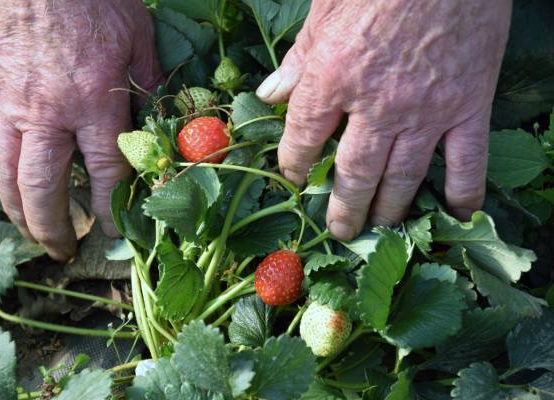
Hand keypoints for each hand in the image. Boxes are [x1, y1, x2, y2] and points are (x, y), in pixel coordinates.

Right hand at [0, 0, 161, 259]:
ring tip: (32, 235)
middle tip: (64, 250)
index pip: (104, 174)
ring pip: (7, 173)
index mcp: (94, 101)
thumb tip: (159, 121)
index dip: (109, 211)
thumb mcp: (138, 38)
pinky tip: (8, 184)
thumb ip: (148, 85)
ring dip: (18, 212)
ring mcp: (11, 103)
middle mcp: (49, 112)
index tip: (113, 232)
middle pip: (44, 187)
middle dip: (54, 227)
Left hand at [256, 0, 511, 239]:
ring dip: (388, 209)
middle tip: (339, 229)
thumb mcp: (324, 11)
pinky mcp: (469, 107)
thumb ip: (297, 60)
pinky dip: (463, 193)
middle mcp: (376, 105)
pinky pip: (467, 162)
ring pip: (403, 177)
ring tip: (378, 228)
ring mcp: (426, 112)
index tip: (295, 178)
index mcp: (333, 77)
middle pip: (354, 172)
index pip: (304, 137)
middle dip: (343, 206)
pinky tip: (457, 216)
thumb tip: (269, 94)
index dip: (295, 164)